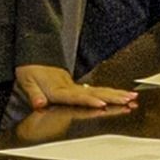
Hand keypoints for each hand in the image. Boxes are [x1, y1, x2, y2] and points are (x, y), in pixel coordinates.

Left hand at [16, 64, 134, 112]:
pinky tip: (122, 95)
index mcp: (58, 89)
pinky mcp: (77, 86)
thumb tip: (39, 103)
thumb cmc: (31, 70)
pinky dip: (110, 93)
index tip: (102, 104)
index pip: (77, 96)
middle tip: (129, 99)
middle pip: (95, 92)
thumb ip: (34, 93)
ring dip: (117, 94)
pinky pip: (96, 90)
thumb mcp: (27, 81)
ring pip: (99, 90)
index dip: (89, 100)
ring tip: (133, 97)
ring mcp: (75, 85)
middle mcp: (70, 87)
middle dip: (113, 97)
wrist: (35, 56)